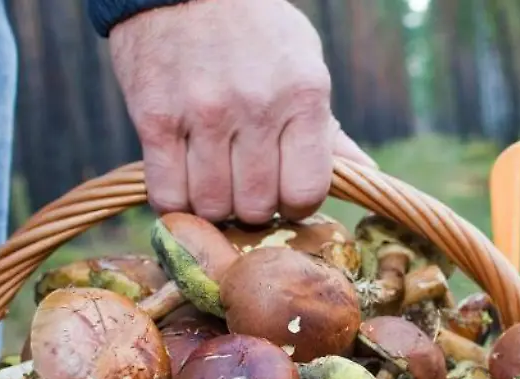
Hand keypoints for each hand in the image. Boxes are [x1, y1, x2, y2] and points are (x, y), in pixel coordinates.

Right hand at [108, 0, 375, 223]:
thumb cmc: (253, 29)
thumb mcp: (304, 64)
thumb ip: (327, 128)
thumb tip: (364, 175)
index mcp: (303, 95)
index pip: (306, 192)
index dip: (295, 205)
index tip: (282, 193)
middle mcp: (256, 107)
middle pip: (256, 207)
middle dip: (252, 207)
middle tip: (243, 186)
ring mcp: (203, 114)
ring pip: (210, 206)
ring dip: (212, 205)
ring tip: (213, 182)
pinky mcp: (155, 119)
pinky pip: (166, 194)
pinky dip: (174, 200)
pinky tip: (182, 182)